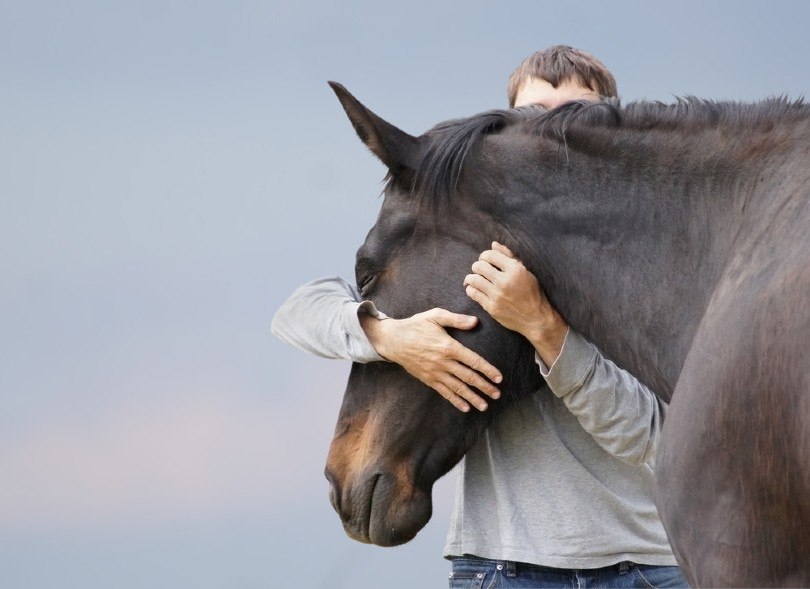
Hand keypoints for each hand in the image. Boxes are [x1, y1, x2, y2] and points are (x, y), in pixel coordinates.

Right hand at [360, 308, 501, 411]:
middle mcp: (443, 362)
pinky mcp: (428, 379)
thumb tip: (475, 322)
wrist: (393, 340)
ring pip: (458, 388)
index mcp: (448, 346)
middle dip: (484, 387)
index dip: (487, 370)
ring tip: (484, 406)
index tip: (499, 378)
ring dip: (472, 397)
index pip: (473, 360)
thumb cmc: (416, 325)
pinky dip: (455, 400)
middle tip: (497, 395)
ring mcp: (435, 373)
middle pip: (468, 377)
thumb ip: (456, 319)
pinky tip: (465, 407)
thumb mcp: (435, 316)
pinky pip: (444, 392)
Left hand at [464, 242, 567, 366]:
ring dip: (471, 278)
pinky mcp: (491, 307)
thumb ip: (509, 256)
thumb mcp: (525, 271)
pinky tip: (474, 289)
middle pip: (479, 266)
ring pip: (473, 280)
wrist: (535, 318)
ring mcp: (497, 295)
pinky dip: (471, 289)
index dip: (484, 255)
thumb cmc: (532, 293)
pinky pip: (473, 294)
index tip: (485, 259)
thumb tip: (493, 244)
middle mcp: (505, 281)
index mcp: (515, 270)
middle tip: (479, 270)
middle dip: (477, 266)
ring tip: (474, 279)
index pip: (491, 255)